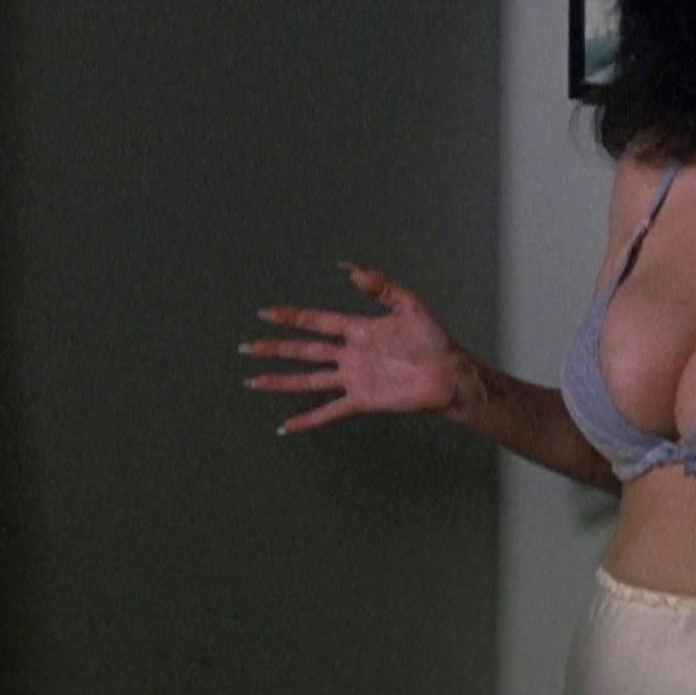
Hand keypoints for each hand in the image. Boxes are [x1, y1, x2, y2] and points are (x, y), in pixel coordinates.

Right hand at [240, 262, 467, 433]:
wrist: (449, 374)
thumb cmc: (434, 339)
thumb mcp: (409, 305)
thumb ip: (380, 286)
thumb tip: (350, 268)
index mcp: (358, 329)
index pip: (317, 321)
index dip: (292, 318)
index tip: (266, 314)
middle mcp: (350, 354)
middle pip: (304, 350)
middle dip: (275, 349)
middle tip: (246, 347)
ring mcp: (353, 379)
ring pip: (308, 380)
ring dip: (281, 380)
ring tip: (253, 382)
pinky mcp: (362, 400)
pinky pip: (329, 411)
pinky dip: (308, 419)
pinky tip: (286, 426)